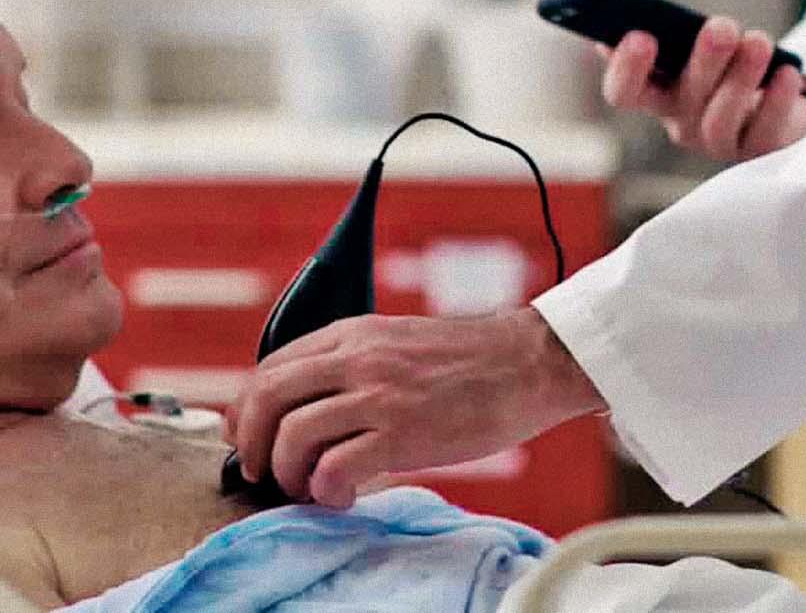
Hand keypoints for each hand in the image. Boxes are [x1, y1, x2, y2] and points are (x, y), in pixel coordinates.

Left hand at [223, 308, 601, 508]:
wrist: (531, 363)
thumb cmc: (473, 362)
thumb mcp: (401, 342)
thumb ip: (355, 364)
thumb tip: (310, 408)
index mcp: (354, 334)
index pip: (270, 368)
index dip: (249, 412)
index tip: (255, 441)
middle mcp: (359, 358)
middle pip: (268, 399)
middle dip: (253, 445)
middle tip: (265, 474)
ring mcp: (380, 394)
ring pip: (293, 437)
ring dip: (289, 475)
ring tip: (311, 489)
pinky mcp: (403, 432)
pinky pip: (334, 469)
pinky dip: (326, 491)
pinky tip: (345, 496)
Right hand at [598, 17, 805, 161]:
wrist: (782, 99)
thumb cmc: (732, 65)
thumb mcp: (704, 46)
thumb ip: (676, 33)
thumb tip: (641, 15)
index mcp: (658, 94)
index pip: (624, 92)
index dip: (626, 68)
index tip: (641, 36)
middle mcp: (682, 123)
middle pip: (682, 99)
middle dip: (704, 61)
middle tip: (722, 27)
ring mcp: (719, 143)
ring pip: (721, 118)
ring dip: (740, 77)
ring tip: (759, 42)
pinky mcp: (759, 151)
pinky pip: (765, 131)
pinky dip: (777, 100)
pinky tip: (787, 72)